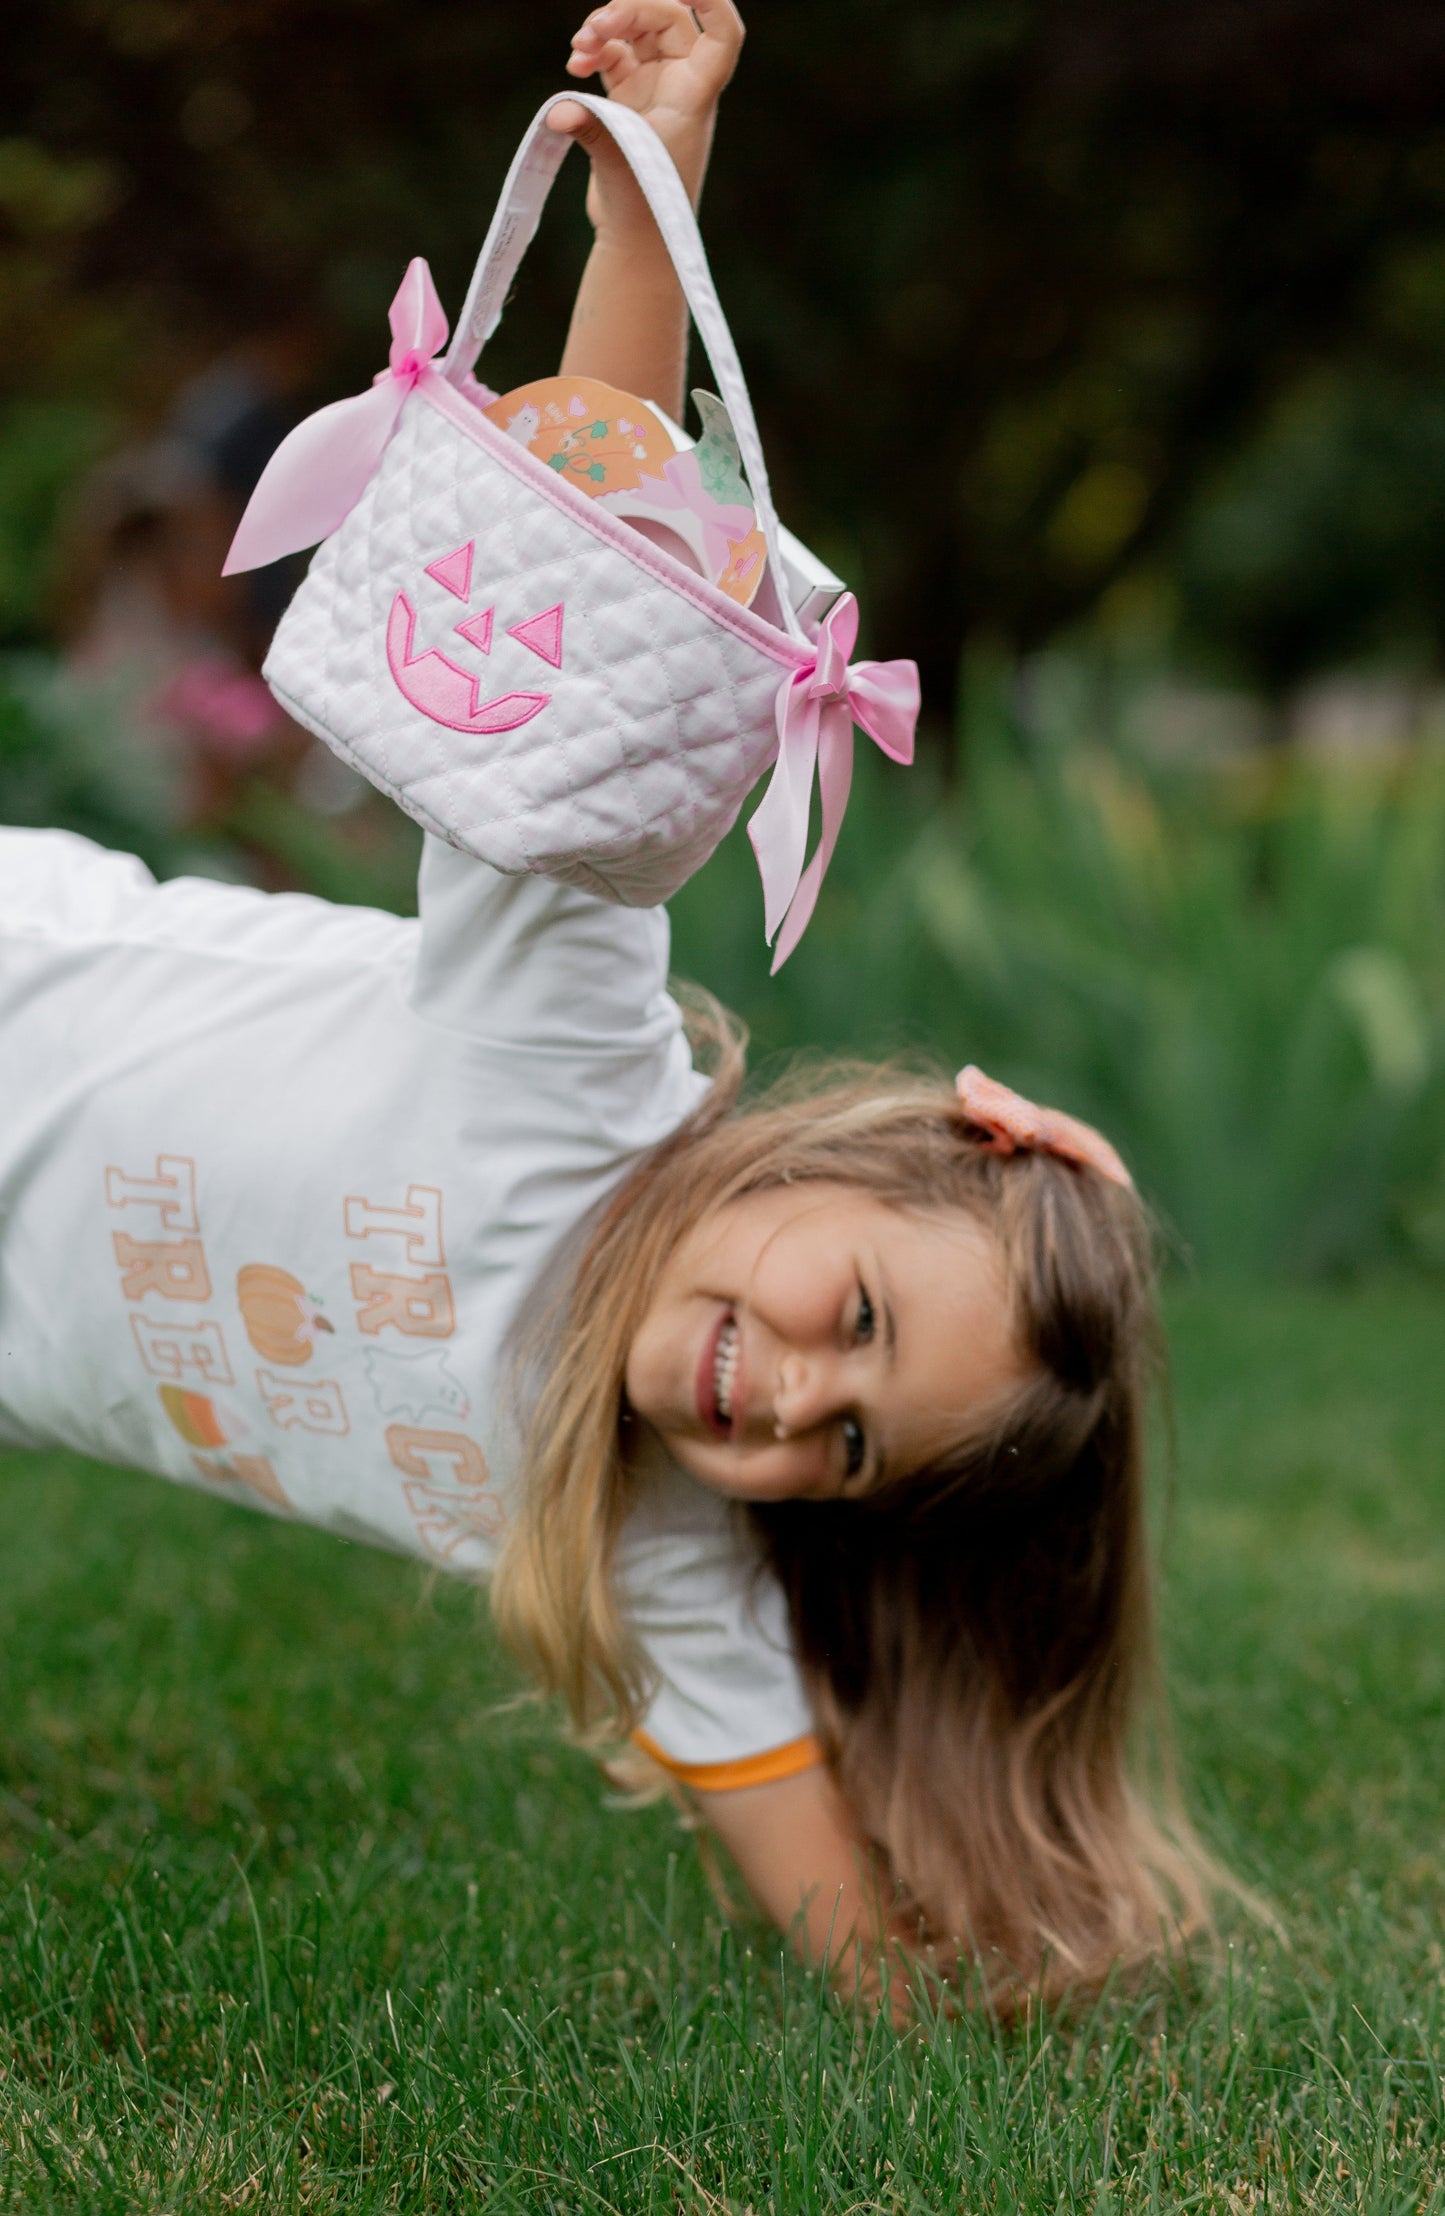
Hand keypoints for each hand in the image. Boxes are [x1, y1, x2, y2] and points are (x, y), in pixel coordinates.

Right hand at [548, 0, 744, 238]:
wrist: (635, 238)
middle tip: (595, 30)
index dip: (711, 0)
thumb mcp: (620, 160)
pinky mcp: (628, 99)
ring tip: (579, 49)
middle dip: (628, 11)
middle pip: (666, 17)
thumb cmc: (644, 207)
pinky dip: (594, 51)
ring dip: (605, 27)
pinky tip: (576, 66)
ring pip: (637, 31)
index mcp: (694, 91)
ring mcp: (654, 88)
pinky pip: (614, 54)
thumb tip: (558, 113)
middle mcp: (679, 83)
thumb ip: (591, 126)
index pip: (721, 33)